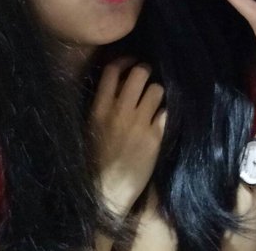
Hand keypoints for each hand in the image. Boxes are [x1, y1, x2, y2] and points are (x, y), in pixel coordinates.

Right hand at [91, 59, 165, 215]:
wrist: (105, 193)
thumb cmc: (93, 162)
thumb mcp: (90, 128)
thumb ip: (103, 105)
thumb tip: (118, 84)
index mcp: (98, 109)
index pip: (112, 70)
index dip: (125, 61)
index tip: (131, 63)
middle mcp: (119, 112)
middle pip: (139, 73)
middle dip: (146, 72)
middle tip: (147, 79)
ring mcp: (139, 124)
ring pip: (157, 89)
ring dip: (157, 93)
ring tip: (153, 102)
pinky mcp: (154, 138)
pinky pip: (165, 112)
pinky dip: (163, 113)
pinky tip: (158, 120)